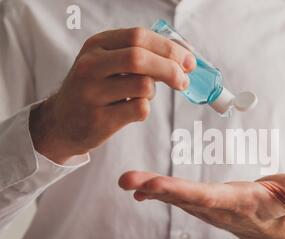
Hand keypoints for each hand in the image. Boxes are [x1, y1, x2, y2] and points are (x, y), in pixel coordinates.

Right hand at [29, 28, 195, 163]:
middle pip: (140, 58)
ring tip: (142, 95)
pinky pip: (139, 109)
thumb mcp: (108, 62)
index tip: (188, 60)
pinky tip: (131, 110)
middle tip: (184, 80)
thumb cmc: (95, 89)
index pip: (139, 36)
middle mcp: (91, 65)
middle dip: (171, 68)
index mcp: (97, 45)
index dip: (169, 47)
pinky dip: (144, 110)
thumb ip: (141, 54)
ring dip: (154, 92)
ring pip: (143, 86)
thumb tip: (184, 53)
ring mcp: (92, 93)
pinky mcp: (99, 119)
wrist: (62, 121)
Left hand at [119, 171, 284, 238]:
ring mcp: (209, 208)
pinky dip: (156, 192)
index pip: (206, 196)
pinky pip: (179, 197)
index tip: (154, 185)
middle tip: (127, 180)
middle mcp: (217, 208)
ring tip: (127, 180)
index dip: (180, 191)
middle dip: (155, 188)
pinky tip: (140, 191)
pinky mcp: (206, 203)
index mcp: (237, 203)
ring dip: (150, 188)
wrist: (274, 227)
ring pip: (177, 197)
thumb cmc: (283, 206)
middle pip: (183, 198)